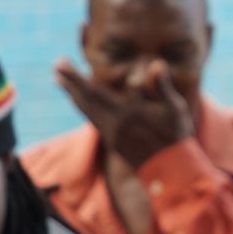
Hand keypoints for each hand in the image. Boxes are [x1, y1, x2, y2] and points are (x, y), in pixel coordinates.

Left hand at [55, 58, 194, 167]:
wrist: (170, 171)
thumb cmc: (176, 137)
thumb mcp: (175, 109)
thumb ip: (162, 86)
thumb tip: (157, 63)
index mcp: (127, 112)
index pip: (94, 91)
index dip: (75, 77)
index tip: (62, 62)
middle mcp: (115, 123)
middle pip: (85, 98)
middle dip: (70, 81)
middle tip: (57, 64)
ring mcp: (112, 134)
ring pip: (86, 110)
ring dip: (72, 93)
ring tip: (60, 80)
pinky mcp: (113, 142)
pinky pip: (92, 120)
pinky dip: (83, 107)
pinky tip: (79, 100)